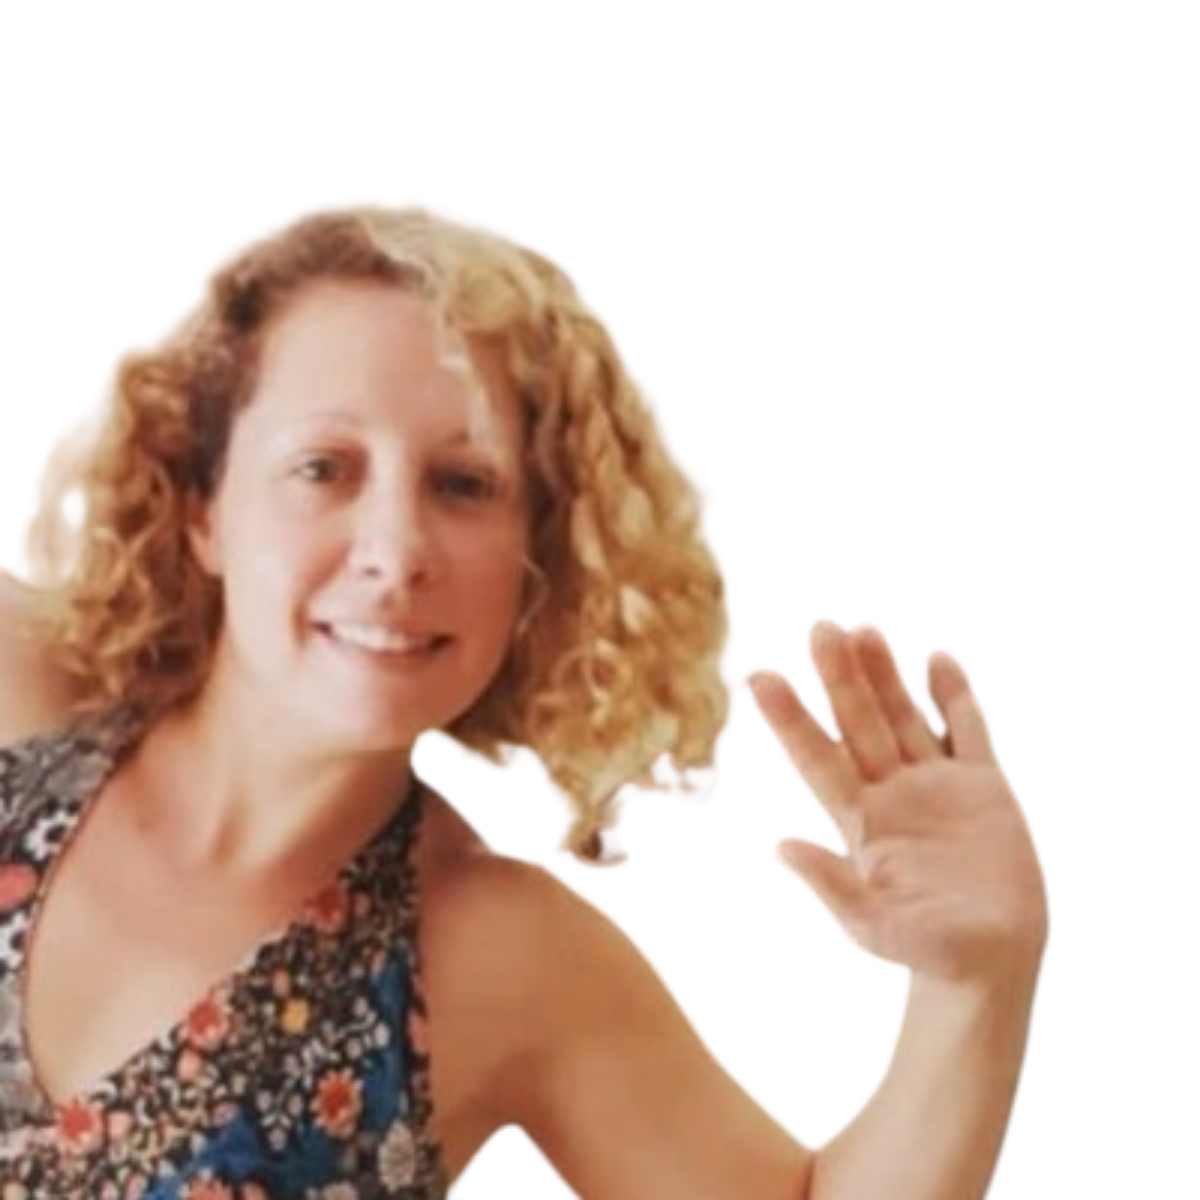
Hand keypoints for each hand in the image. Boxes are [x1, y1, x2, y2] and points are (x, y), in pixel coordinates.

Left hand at [739, 619, 1050, 985]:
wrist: (990, 963)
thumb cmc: (924, 951)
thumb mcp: (872, 926)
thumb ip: (831, 887)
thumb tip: (780, 847)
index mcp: (859, 822)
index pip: (817, 760)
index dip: (791, 720)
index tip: (761, 678)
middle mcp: (891, 792)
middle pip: (859, 724)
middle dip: (839, 678)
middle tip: (819, 629)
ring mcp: (937, 783)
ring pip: (905, 716)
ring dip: (885, 675)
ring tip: (863, 630)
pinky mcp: (986, 786)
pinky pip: (970, 730)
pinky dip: (957, 695)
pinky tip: (939, 659)